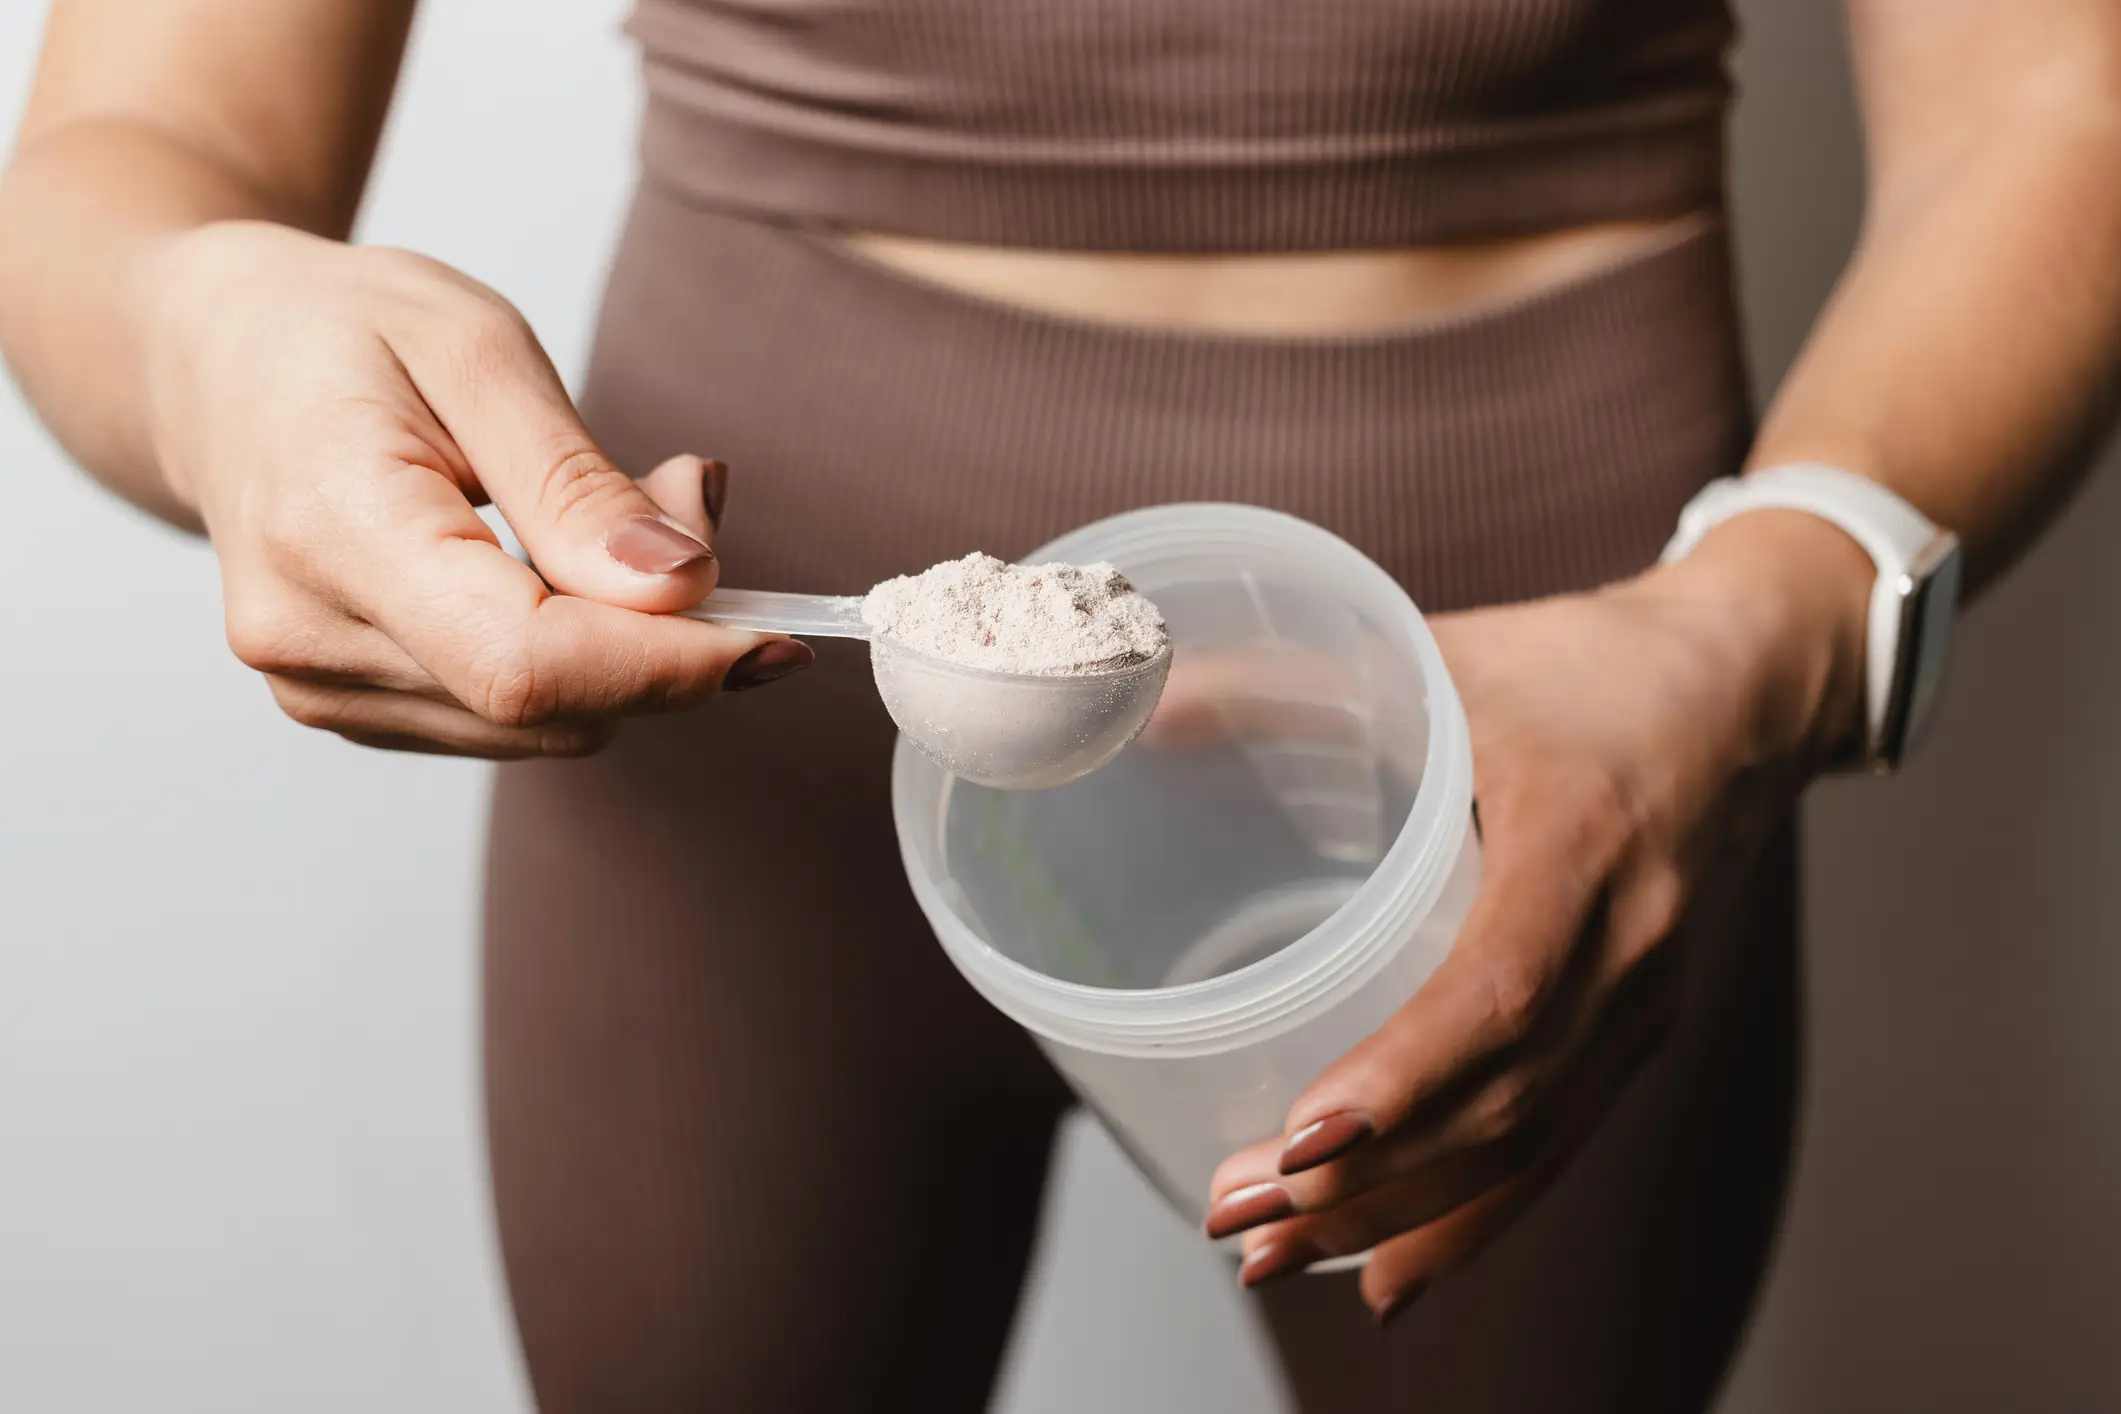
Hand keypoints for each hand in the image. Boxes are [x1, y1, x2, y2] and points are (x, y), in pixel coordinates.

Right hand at [141, 221, 805, 757]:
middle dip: (662, 631)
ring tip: (601, 512)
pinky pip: (512, 719)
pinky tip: (553, 567)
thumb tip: (684, 589)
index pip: (528, 665)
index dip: (669, 665)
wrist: (213, 359)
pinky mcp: (354, 707)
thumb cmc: (341, 331)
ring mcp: (321, 688)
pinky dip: (576, 658)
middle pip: (550, 705)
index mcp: (332, 530)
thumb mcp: (477, 350)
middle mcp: (310, 638)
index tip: (774, 634)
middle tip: (683, 494)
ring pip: (547, 726)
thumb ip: (580, 485)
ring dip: (623, 642)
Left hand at [1200, 512, 1872, 1323]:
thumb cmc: (1585, 665)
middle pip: (1503, 1097)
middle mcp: (1627, 942)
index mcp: (1583, 838)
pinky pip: (1557, 1147)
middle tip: (1235, 1213)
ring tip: (1272, 1254)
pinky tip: (1386, 1274)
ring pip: (1526, 1142)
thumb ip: (1293, 677)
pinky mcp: (1637, 1033)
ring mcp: (1643, 1002)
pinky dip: (1471, 1219)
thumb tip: (1145, 708)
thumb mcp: (1446, 652)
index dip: (1406, 1073)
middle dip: (1368, 1176)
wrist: (1747, 690)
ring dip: (1400, 1213)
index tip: (1304, 1137)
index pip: (1501, 987)